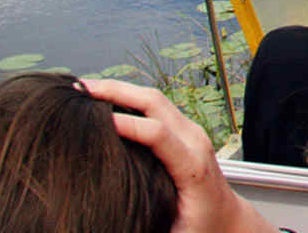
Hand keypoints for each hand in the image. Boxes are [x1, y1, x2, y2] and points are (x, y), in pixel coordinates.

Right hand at [81, 79, 273, 232]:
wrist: (228, 219)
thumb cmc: (200, 229)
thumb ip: (148, 227)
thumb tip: (109, 225)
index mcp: (192, 166)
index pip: (158, 134)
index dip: (127, 124)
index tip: (92, 120)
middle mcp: (194, 141)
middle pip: (155, 103)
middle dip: (116, 92)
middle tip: (79, 89)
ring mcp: (192, 131)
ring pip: (155, 99)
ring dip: (121, 91)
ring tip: (85, 90)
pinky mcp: (186, 130)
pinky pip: (157, 106)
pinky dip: (130, 98)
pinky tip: (106, 100)